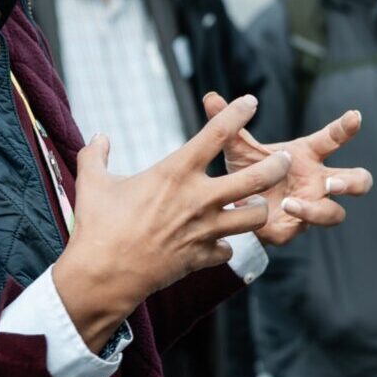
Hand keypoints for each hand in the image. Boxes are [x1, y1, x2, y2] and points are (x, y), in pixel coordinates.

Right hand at [56, 95, 290, 347]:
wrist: (103, 275)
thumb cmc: (97, 225)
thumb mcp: (93, 182)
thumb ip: (96, 154)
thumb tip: (99, 136)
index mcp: (175, 172)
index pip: (217, 133)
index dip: (237, 113)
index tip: (251, 102)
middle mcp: (198, 199)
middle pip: (256, 177)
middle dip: (276, 165)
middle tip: (284, 159)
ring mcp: (204, 230)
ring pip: (254, 217)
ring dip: (257, 209)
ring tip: (255, 204)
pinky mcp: (202, 258)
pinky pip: (227, 250)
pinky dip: (225, 246)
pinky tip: (219, 243)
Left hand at [203, 92, 374, 246]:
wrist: (231, 206)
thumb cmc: (246, 171)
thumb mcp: (237, 147)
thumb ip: (228, 124)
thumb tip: (209, 97)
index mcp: (308, 155)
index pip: (333, 139)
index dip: (346, 128)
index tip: (355, 116)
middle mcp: (317, 181)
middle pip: (357, 181)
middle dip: (353, 182)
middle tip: (334, 182)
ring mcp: (310, 206)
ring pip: (335, 213)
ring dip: (319, 210)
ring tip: (292, 202)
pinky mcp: (295, 228)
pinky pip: (303, 227)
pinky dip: (295, 219)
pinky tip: (278, 210)